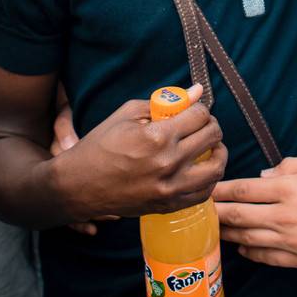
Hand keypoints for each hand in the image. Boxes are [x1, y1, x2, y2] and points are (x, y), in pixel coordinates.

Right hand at [52, 83, 226, 218]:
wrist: (78, 186)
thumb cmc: (99, 146)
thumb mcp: (127, 114)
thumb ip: (164, 102)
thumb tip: (196, 90)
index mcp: (156, 136)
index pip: (199, 115)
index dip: (201, 108)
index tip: (195, 110)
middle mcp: (168, 163)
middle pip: (212, 137)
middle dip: (211, 125)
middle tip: (204, 124)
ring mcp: (170, 188)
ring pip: (216, 168)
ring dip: (218, 152)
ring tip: (210, 146)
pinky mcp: (168, 206)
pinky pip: (204, 193)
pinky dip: (208, 179)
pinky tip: (201, 169)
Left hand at [214, 155, 296, 269]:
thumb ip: (289, 166)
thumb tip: (264, 176)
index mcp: (289, 188)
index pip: (244, 190)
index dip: (221, 191)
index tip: (207, 191)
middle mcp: (285, 215)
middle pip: (239, 216)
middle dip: (217, 214)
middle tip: (200, 213)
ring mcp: (291, 240)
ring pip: (248, 239)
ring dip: (229, 235)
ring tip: (217, 231)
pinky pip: (266, 257)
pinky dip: (251, 253)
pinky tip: (243, 248)